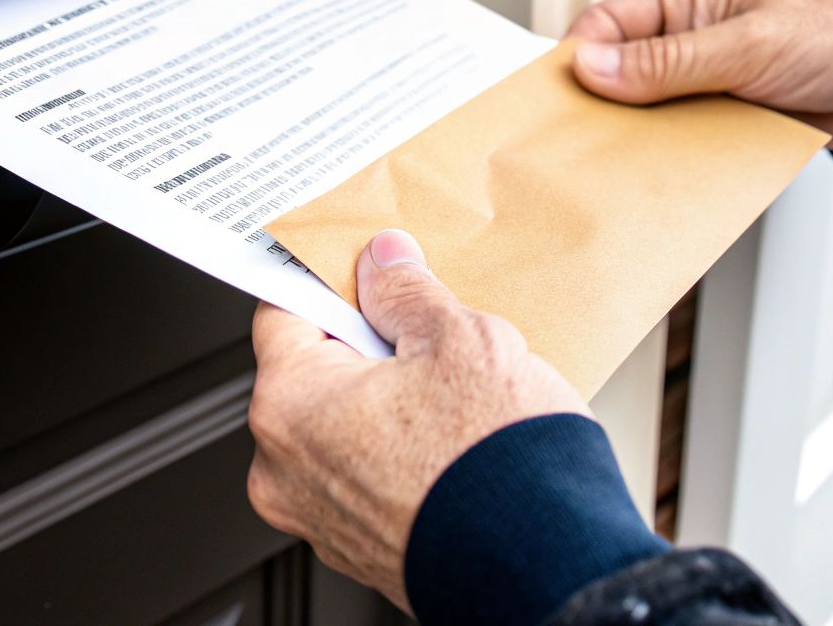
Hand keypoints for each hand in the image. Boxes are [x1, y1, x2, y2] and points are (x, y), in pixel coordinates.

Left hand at [246, 229, 587, 611]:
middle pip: (313, 374)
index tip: (368, 272)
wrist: (548, 568)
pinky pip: (366, 479)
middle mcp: (285, 472)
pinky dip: (398, 455)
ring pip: (342, 430)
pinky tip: (453, 443)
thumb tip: (384, 264)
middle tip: (427, 336)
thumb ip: (407, 292)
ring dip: (385, 404)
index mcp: (290, 407)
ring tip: (452, 395)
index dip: (333, 283)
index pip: (284, 312)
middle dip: (367, 347)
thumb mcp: (460, 340)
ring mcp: (320, 519)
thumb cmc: (498, 465)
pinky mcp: (359, 551)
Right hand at [567, 0, 832, 149]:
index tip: (553, 105)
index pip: (604, 25)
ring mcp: (704, 79)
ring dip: (636, 142)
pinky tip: (656, 184)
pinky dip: (669, 162)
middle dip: (599, 110)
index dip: (575, 62)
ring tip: (611, 174)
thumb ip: (668, 61)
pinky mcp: (724, 117)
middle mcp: (687, 36)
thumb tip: (591, 66)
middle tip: (574, 149)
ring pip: (646, 115)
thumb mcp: (747, 46)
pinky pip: (681, 142)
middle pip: (617, 75)